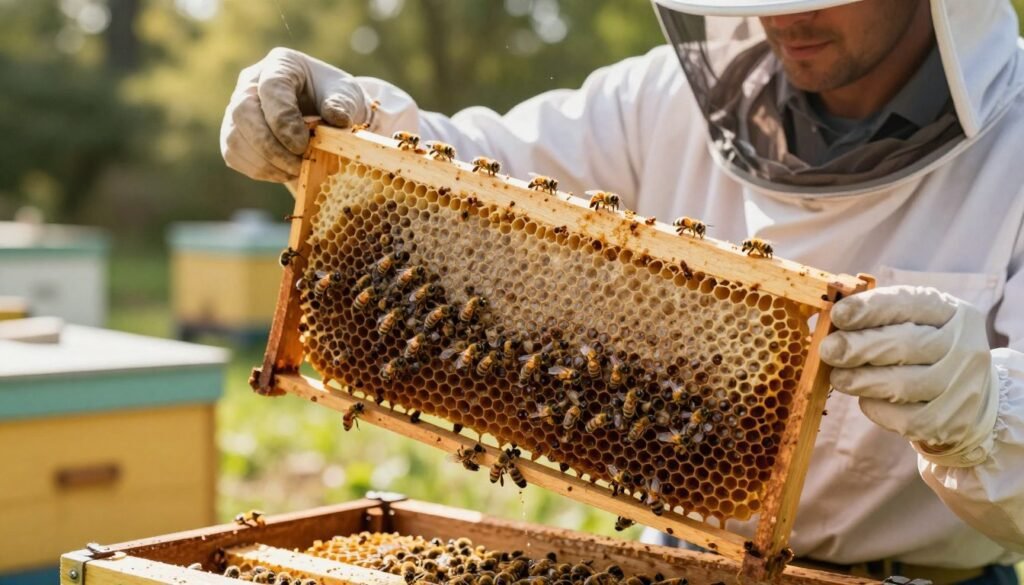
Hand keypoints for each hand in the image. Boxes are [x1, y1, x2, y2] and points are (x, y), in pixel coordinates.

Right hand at [220, 47, 371, 181]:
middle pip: (243, 111)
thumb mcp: (347, 95)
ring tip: (296, 172)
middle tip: (298, 166)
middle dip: (270, 145)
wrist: (328, 117)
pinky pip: (235, 155)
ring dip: (265, 162)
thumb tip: (337, 118)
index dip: (283, 120)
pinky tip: (284, 173)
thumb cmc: (336, 100)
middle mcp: (251, 82)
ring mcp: (239, 108)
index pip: (271, 88)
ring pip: (235, 137)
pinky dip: (259, 170)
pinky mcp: (235, 134)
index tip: (302, 146)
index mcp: (280, 64)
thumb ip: (342, 104)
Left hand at [820, 286, 1000, 466]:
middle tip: (827, 350)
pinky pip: (903, 417)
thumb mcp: (917, 323)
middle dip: (858, 347)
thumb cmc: (928, 352)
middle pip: (906, 345)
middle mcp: (966, 347)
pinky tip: (866, 398)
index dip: (870, 308)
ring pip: (902, 384)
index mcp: (954, 313)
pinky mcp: (950, 422)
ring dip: (861, 381)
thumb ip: (881, 318)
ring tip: (838, 378)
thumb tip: (832, 323)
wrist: (975, 400)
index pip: (911, 303)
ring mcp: (962, 387)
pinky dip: (876, 407)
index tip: (838, 314)